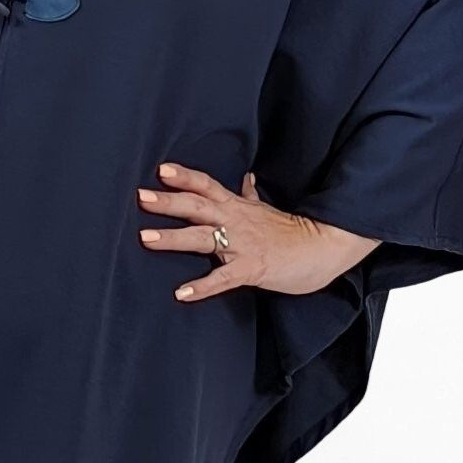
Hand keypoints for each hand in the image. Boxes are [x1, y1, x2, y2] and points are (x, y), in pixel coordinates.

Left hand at [136, 162, 381, 302]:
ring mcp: (242, 244)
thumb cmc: (291, 231)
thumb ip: (249, 195)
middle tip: (141, 197)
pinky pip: (223, 278)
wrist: (322, 249)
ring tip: (145, 238)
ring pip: (203, 238)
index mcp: (236, 206)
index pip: (206, 185)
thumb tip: (245, 178)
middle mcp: (235, 221)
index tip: (161, 170)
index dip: (184, 177)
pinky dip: (202, 286)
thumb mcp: (266, 208)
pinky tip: (181, 293)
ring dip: (173, 238)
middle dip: (168, 202)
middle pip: (196, 206)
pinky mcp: (251, 269)